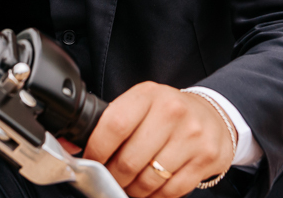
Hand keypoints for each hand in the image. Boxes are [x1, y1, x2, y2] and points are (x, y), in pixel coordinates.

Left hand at [84, 82, 233, 197]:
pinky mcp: (206, 157)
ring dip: (133, 190)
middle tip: (110, 178)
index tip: (91, 161)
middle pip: (129, 160)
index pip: (114, 125)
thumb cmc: (169, 112)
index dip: (96, 151)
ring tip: (131, 184)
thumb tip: (69, 144)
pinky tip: (152, 188)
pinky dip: (155, 196)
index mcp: (149, 95)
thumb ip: (110, 123)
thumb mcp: (141, 104)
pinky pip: (171, 191)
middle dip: (113, 177)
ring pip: (149, 180)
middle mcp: (172, 112)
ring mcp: (192, 135)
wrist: (214, 116)